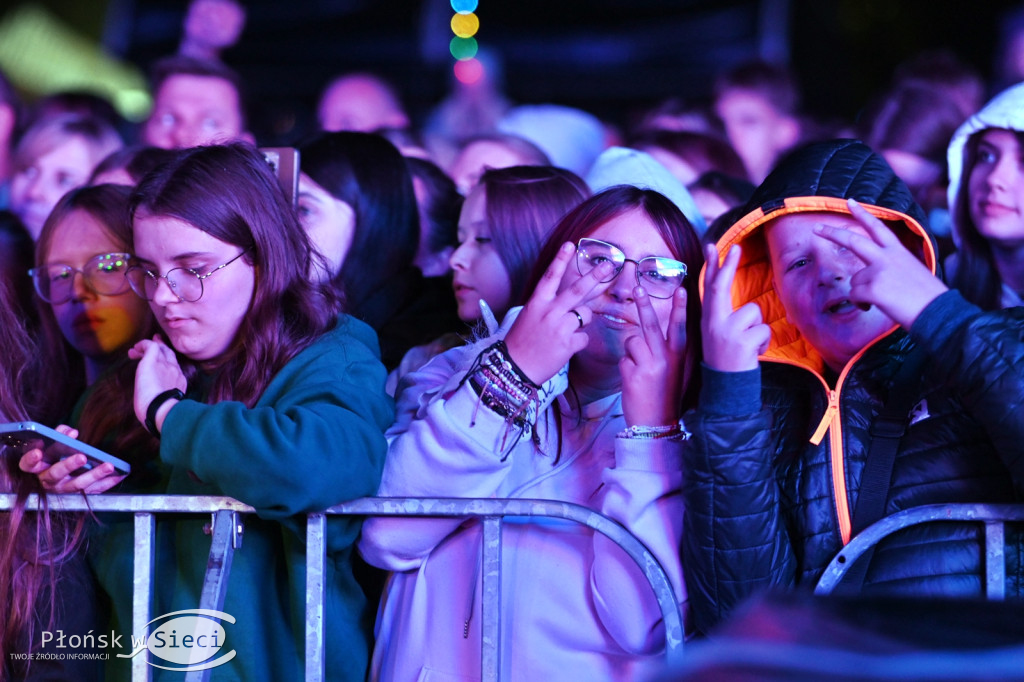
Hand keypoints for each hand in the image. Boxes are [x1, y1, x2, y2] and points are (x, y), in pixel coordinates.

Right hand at [18, 425, 125, 493]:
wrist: (60, 474)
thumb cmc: (54, 455)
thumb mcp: (52, 443)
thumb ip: (59, 434)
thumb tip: (71, 433)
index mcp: (37, 467)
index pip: (27, 465)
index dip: (31, 459)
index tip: (38, 452)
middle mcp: (48, 480)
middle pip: (56, 474)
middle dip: (69, 465)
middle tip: (82, 456)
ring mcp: (63, 490)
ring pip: (77, 485)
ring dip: (94, 475)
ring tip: (109, 466)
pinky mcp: (78, 495)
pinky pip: (94, 491)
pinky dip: (107, 483)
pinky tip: (120, 475)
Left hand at [129, 335, 186, 427]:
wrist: (161, 410)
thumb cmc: (162, 413)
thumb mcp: (168, 406)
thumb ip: (166, 403)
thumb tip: (160, 412)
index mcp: (179, 380)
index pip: (174, 365)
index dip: (167, 360)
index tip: (161, 358)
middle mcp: (174, 369)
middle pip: (169, 353)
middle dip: (162, 346)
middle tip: (154, 341)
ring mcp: (164, 364)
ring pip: (159, 348)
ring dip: (147, 347)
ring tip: (135, 350)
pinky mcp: (152, 362)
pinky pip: (149, 345)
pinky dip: (142, 344)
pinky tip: (135, 349)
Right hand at [503, 242, 613, 384]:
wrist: (514, 368)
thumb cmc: (521, 342)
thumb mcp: (528, 316)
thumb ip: (547, 306)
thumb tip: (570, 301)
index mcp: (537, 303)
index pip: (550, 276)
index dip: (560, 260)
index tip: (570, 245)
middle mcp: (549, 312)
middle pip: (577, 290)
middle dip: (595, 276)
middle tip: (609, 265)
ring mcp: (559, 328)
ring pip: (586, 315)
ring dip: (582, 321)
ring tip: (566, 331)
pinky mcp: (568, 344)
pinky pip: (584, 337)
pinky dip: (578, 342)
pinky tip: (564, 347)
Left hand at [620, 286, 687, 425]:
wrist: (656, 425)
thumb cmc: (664, 395)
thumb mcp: (674, 372)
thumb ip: (667, 352)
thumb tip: (651, 332)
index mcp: (678, 357)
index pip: (680, 327)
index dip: (680, 308)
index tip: (681, 289)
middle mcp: (665, 358)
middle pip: (651, 325)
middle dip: (644, 304)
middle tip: (637, 287)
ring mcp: (649, 366)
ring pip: (631, 341)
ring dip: (631, 352)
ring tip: (639, 370)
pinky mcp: (632, 374)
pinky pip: (623, 359)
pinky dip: (625, 367)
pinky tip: (633, 381)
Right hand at [701, 243, 770, 371]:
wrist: (725, 389)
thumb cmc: (726, 359)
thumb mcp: (719, 334)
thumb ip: (724, 314)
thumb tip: (734, 295)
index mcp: (708, 320)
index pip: (710, 288)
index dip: (713, 266)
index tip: (713, 246)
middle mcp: (713, 322)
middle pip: (721, 287)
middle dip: (729, 265)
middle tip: (735, 247)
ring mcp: (726, 331)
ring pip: (755, 313)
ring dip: (758, 329)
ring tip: (748, 345)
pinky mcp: (742, 340)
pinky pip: (764, 330)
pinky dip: (764, 342)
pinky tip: (753, 354)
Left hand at [814, 199, 947, 327]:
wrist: (939, 312)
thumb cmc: (927, 297)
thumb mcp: (912, 271)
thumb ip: (891, 268)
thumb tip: (872, 278)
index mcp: (898, 251)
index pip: (878, 228)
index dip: (863, 214)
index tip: (850, 202)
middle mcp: (887, 257)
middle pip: (853, 241)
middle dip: (832, 233)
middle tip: (817, 228)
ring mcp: (878, 272)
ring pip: (854, 281)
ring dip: (861, 293)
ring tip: (881, 300)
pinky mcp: (873, 288)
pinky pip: (855, 296)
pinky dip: (861, 304)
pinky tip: (874, 307)